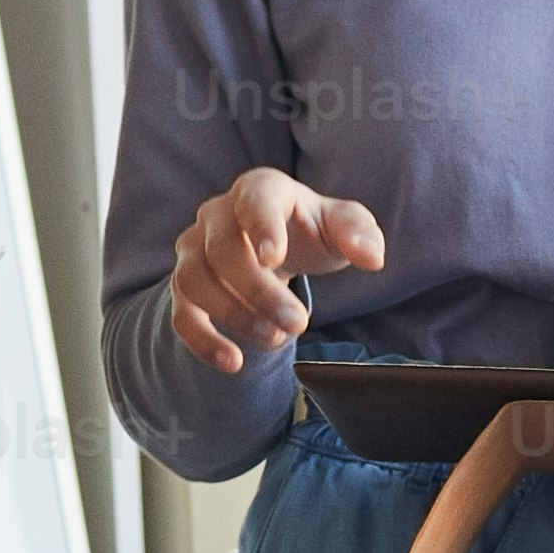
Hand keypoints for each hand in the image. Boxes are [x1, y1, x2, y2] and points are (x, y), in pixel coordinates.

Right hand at [163, 166, 387, 371]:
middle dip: (259, 291)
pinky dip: (202, 340)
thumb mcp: (343, 227)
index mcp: (260, 189)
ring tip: (275, 341)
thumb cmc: (313, 232)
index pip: (254, 200)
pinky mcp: (186, 284)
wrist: (281, 248)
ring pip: (195, 280)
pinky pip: (181, 312)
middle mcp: (217, 214)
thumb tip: (372, 259)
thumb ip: (359, 235)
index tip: (276, 260)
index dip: (262, 227)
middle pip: (222, 250)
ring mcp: (194, 248)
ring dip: (233, 315)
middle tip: (298, 323)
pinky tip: (233, 363)